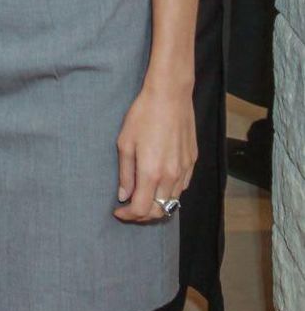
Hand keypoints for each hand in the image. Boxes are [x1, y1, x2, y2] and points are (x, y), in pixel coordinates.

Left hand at [114, 82, 196, 222]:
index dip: (128, 215)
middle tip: (129, 207)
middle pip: (159, 211)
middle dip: (142, 215)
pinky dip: (169, 193)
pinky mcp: (192, 162)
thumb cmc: (143, 115)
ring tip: (143, 197)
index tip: (118, 211)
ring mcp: (185, 170)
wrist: (170, 95)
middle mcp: (171, 176)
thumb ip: (125, 173)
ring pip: (172, 202)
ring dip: (157, 205)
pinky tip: (159, 184)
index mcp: (152, 172)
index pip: (142, 209)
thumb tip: (124, 195)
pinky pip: (181, 187)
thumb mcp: (125, 142)